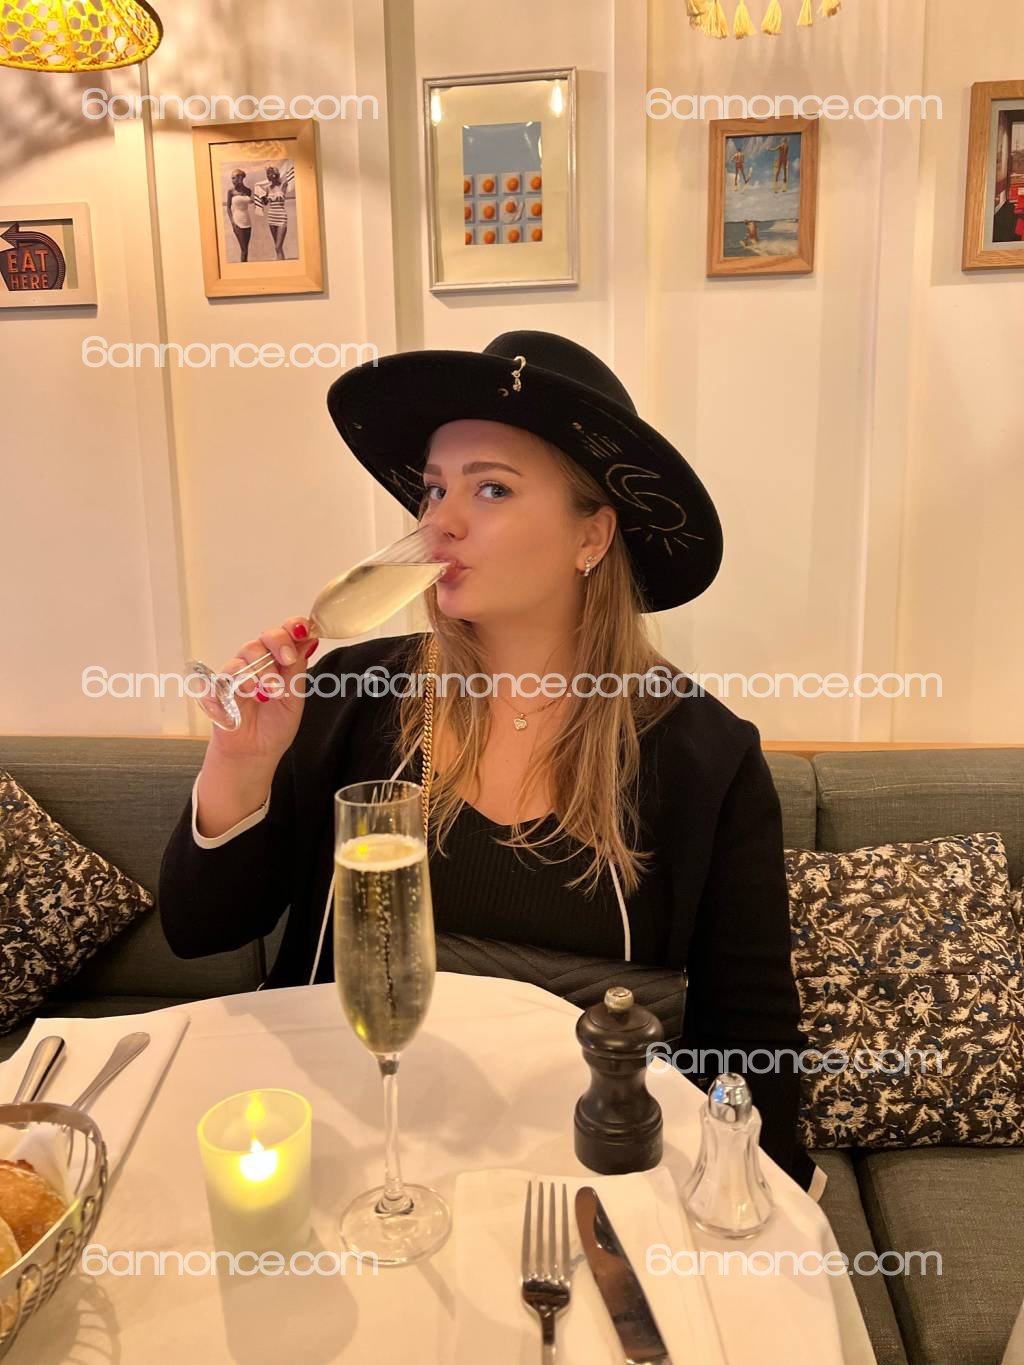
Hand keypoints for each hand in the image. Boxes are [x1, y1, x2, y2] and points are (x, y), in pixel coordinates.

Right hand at [205, 617, 318, 768]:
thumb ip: (297, 670)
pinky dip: (242, 682)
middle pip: (266, 637)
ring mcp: (239, 671)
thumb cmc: (275, 725)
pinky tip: (250, 696)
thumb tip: (309, 640)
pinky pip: (227, 672)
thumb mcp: (294, 698)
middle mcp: (259, 662)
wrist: (255, 752)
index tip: (302, 629)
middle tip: (287, 660)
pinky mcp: (220, 685)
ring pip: (247, 652)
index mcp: (280, 662)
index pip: (286, 634)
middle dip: (279, 644)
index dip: (293, 626)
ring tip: (269, 694)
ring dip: (263, 671)